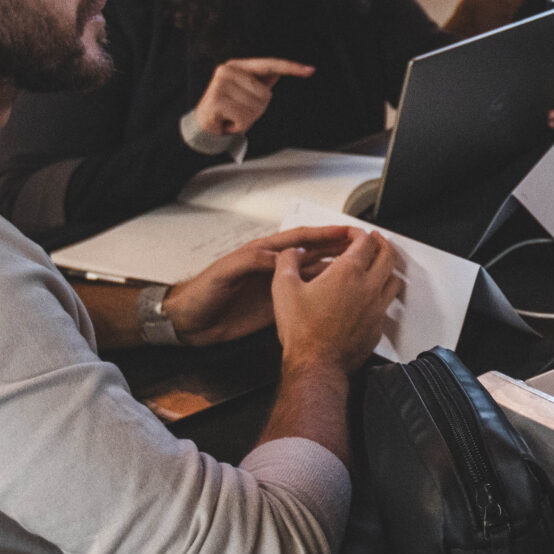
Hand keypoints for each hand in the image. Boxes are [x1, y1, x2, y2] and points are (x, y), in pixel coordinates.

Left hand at [164, 226, 356, 345]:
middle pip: (313, 252)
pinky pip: (305, 296)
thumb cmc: (201, 293)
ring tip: (359, 267)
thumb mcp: (226, 272)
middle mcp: (273, 267)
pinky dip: (323, 293)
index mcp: (262, 252)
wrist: (189, 322)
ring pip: (314, 273)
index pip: (300, 238)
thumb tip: (280, 258)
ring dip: (336, 269)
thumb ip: (253, 262)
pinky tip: (338, 294)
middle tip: (364, 245)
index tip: (348, 231)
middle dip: (339, 247)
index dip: (325, 233)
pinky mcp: (276, 306)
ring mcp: (276, 287)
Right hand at [193, 57, 315, 139]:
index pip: (269, 65)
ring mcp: (220, 83)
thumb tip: (278, 71)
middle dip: (256, 110)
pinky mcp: (216, 99)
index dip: (291, 67)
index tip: (311, 70)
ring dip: (247, 119)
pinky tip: (227, 123)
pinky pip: (243, 117)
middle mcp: (228, 70)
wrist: (204, 128)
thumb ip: (260, 83)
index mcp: (238, 66)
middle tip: (238, 113)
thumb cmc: (228, 111)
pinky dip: (239, 126)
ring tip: (232, 117)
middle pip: (265, 94)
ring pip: (256, 107)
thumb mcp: (247, 95)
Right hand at [270, 227, 402, 377]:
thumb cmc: (302, 331)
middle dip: (382, 243)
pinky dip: (382, 295)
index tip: (354, 233)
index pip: (365, 241)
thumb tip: (291, 252)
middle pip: (388, 256)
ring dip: (388, 268)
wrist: (316, 364)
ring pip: (394, 280)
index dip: (360, 233)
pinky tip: (372, 297)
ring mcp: (376, 308)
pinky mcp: (377, 327)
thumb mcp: (283, 289)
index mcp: (347, 273)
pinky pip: (387, 305)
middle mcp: (368, 287)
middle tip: (376, 240)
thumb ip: (287, 262)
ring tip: (380, 265)